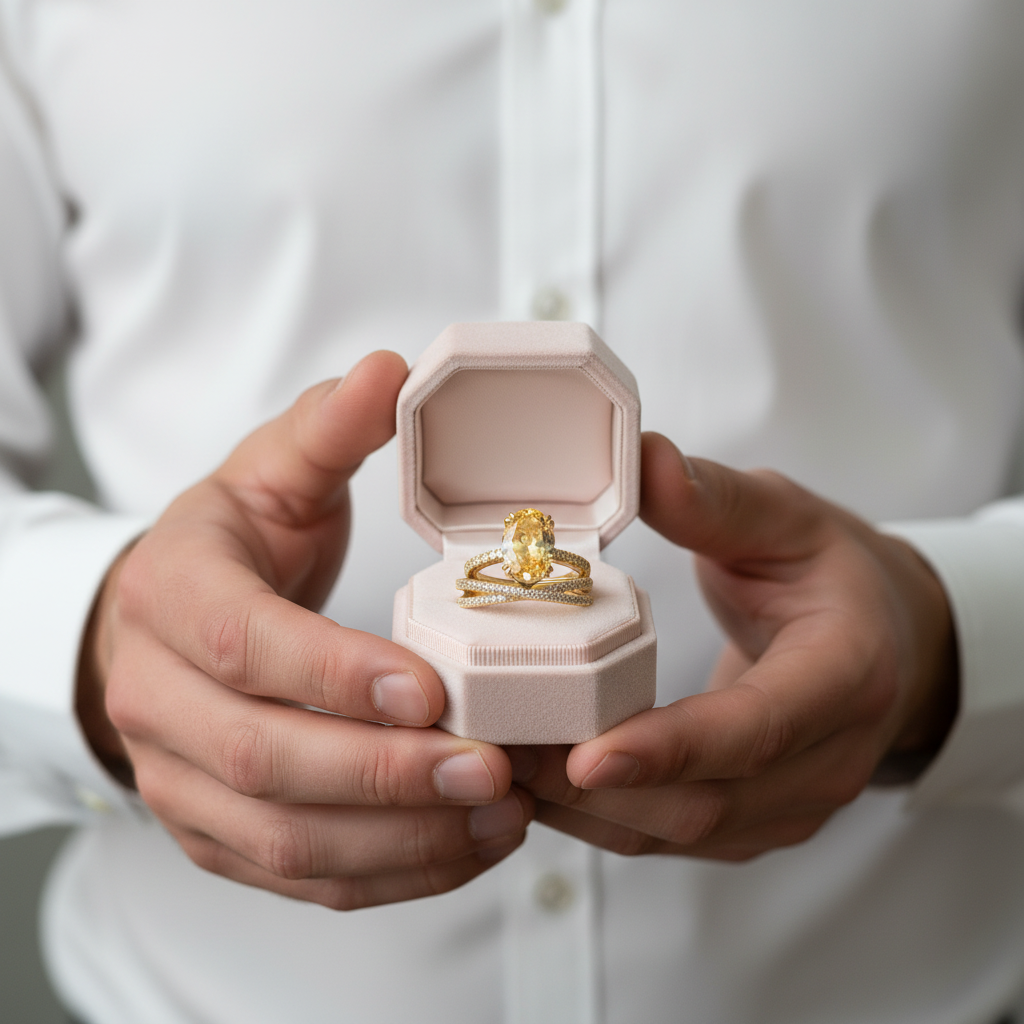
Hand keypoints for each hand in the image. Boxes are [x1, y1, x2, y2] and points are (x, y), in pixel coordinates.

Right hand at [77, 351, 531, 908]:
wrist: (163, 627)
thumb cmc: (232, 547)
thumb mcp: (271, 473)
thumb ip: (330, 428)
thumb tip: (392, 371)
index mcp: (171, 597)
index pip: (242, 646)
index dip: (333, 672)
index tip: (431, 685)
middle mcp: (159, 700)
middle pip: (263, 759)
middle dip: (382, 773)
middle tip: (489, 767)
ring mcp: (182, 780)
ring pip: (283, 838)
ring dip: (398, 838)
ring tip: (497, 814)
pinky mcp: (217, 833)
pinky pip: (299, 877)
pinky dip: (388, 874)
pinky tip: (466, 845)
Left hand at [518, 432, 956, 861]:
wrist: (885, 641)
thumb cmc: (833, 575)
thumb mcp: (787, 517)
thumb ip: (716, 499)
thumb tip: (642, 462)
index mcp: (847, 675)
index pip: (757, 727)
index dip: (672, 747)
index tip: (588, 753)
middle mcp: (828, 759)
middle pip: (704, 801)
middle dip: (595, 786)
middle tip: (503, 751)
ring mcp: (792, 805)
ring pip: (678, 834)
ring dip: (585, 812)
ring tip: (504, 767)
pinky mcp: (755, 824)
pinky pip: (671, 839)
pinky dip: (601, 819)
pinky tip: (543, 786)